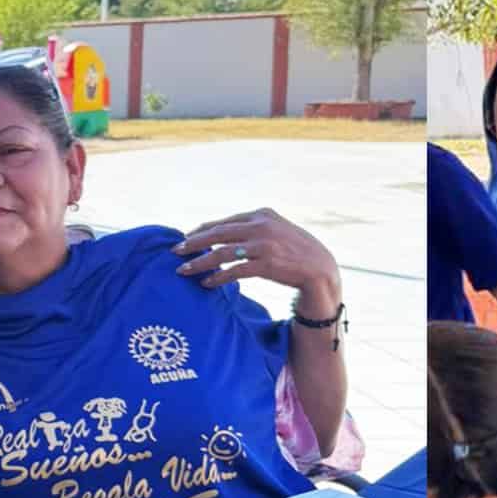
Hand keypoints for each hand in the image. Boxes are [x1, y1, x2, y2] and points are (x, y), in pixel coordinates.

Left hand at [177, 208, 341, 314]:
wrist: (320, 268)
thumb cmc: (297, 251)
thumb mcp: (278, 229)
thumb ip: (255, 228)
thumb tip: (226, 234)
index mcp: (262, 214)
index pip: (225, 222)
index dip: (203, 230)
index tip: (187, 237)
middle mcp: (261, 226)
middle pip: (218, 234)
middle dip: (194, 243)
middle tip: (176, 251)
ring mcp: (263, 245)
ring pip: (221, 253)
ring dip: (200, 262)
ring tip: (184, 270)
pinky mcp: (266, 264)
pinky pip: (234, 271)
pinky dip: (218, 277)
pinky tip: (207, 283)